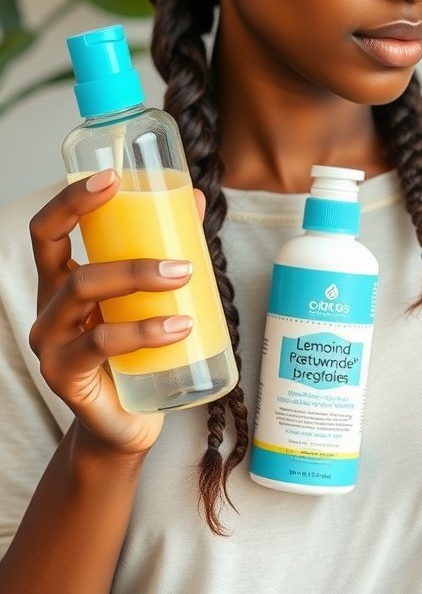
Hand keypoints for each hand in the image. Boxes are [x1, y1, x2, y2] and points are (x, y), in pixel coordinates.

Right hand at [28, 170, 205, 457]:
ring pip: (84, 292)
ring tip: (185, 279)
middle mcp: (49, 307)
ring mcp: (51, 343)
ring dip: (138, 279)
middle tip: (181, 255)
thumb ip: (167, 248)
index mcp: (61, 280)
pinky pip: (101, 344)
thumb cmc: (137, 353)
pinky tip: (179, 327)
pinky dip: (143, 331)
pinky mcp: (64, 375)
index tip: (112, 177)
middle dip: (121, 245)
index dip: (72, 199)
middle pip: (66, 258)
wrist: (126, 423)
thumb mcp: (150, 298)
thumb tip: (195, 196)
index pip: (47, 229)